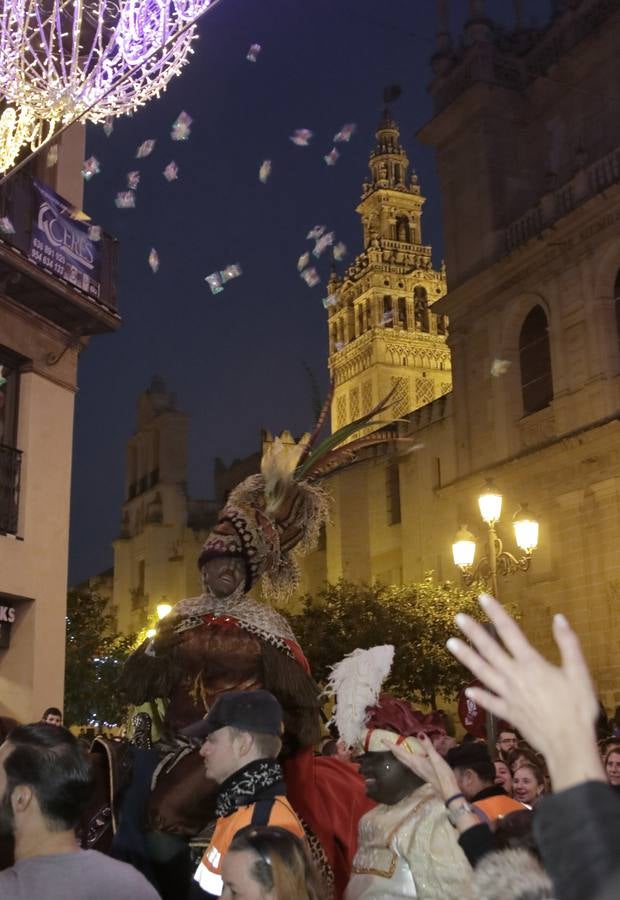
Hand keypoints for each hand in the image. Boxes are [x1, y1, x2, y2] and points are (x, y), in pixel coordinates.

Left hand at [383, 734, 458, 800]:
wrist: (448, 790)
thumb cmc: (442, 775)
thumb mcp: (436, 758)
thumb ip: (428, 746)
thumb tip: (419, 734)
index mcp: (415, 762)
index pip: (400, 752)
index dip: (391, 746)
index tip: (382, 740)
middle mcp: (414, 766)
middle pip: (400, 757)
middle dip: (393, 749)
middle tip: (386, 742)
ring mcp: (418, 770)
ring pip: (404, 760)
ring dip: (399, 753)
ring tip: (395, 747)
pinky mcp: (423, 772)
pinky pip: (411, 762)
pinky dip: (406, 756)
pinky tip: (411, 755)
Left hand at [447, 593, 604, 789]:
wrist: (569, 745)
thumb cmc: (577, 708)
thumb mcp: (579, 672)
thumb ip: (568, 643)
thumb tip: (559, 618)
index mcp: (531, 664)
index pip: (510, 632)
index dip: (496, 613)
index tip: (482, 598)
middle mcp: (514, 677)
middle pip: (490, 650)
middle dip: (473, 632)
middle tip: (457, 617)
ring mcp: (508, 696)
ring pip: (482, 673)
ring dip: (466, 657)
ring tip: (450, 643)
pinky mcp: (509, 714)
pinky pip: (490, 703)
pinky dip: (479, 696)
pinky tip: (468, 690)